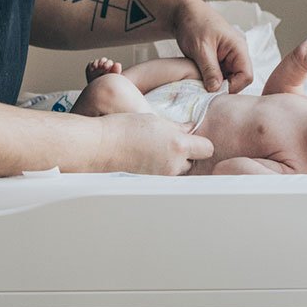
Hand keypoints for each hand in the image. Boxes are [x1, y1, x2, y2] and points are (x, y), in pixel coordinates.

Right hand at [97, 113, 213, 175]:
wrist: (99, 146)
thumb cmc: (123, 128)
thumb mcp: (154, 120)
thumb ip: (176, 127)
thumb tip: (189, 129)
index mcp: (178, 145)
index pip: (207, 149)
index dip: (200, 143)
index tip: (191, 139)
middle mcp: (173, 165)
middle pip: (193, 163)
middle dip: (185, 155)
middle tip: (168, 145)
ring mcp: (162, 178)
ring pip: (177, 173)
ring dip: (172, 165)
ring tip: (154, 154)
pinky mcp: (149, 186)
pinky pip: (163, 180)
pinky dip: (158, 173)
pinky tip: (145, 162)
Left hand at [172, 0, 253, 92]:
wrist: (183, 13)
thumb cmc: (194, 23)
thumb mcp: (201, 48)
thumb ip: (210, 69)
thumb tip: (215, 90)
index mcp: (238, 48)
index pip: (246, 76)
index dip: (233, 87)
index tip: (214, 92)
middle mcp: (236, 55)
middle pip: (238, 81)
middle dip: (222, 88)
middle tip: (205, 91)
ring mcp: (227, 59)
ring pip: (227, 81)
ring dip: (215, 85)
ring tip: (199, 84)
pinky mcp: (218, 62)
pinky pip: (218, 77)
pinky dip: (209, 81)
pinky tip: (198, 80)